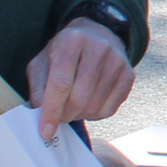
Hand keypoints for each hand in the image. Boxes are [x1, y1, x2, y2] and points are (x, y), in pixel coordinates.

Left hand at [27, 17, 135, 140]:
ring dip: (79, 115)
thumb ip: (37, 87)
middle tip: (59, 117)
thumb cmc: (64, 52)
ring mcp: (117, 61)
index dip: (52, 110)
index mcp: (72, 41)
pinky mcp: (129, 74)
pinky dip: (95, 115)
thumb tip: (40, 115)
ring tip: (72, 107)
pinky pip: (110, 108)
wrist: (98, 35)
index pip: (61, 83)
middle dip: (65, 115)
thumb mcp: (42, 62)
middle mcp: (98, 48)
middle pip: (79, 98)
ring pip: (95, 106)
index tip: (46, 131)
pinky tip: (88, 105)